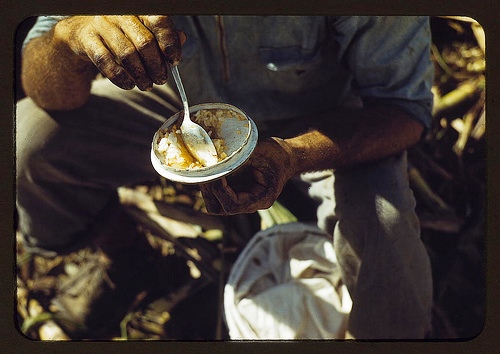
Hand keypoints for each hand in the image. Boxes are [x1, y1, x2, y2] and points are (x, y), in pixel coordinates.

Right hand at [55, 15, 185, 90]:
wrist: (81, 35)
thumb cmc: (119, 34)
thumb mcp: (142, 31)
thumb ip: (163, 35)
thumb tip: (183, 38)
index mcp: (137, 8)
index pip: (159, 20)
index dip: (170, 42)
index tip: (174, 60)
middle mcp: (119, 12)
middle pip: (145, 42)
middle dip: (156, 66)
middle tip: (161, 79)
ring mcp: (101, 24)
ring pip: (127, 54)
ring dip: (141, 75)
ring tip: (147, 85)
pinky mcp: (87, 39)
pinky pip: (106, 62)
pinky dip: (121, 77)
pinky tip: (129, 85)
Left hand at [200, 137, 295, 214]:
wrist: (287, 157)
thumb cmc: (278, 154)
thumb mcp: (262, 152)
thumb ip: (242, 157)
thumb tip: (218, 156)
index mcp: (261, 199)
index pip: (233, 204)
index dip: (220, 190)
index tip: (216, 172)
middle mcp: (249, 203)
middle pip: (219, 208)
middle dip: (209, 191)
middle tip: (205, 171)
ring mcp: (241, 199)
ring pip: (214, 203)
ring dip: (207, 188)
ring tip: (205, 169)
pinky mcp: (235, 191)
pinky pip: (216, 194)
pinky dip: (210, 183)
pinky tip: (210, 168)